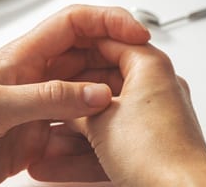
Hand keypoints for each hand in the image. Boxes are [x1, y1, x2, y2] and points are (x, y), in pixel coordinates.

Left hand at [0, 6, 149, 186]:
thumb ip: (47, 98)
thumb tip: (97, 93)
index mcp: (21, 56)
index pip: (75, 23)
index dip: (109, 20)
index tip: (139, 33)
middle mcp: (30, 78)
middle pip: (86, 57)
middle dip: (117, 62)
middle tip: (146, 78)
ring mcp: (31, 111)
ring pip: (83, 97)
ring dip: (107, 102)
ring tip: (131, 112)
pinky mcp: (29, 143)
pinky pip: (71, 134)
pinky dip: (89, 138)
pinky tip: (102, 146)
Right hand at [28, 41, 205, 186]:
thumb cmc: (156, 154)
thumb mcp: (99, 122)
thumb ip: (76, 107)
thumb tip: (63, 105)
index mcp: (151, 67)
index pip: (110, 41)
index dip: (77, 48)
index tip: (56, 55)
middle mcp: (158, 88)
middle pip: (106, 81)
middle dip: (72, 97)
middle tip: (48, 98)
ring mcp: (158, 118)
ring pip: (108, 117)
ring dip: (76, 131)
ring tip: (47, 141)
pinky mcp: (155, 145)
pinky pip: (116, 141)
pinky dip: (90, 150)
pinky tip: (61, 164)